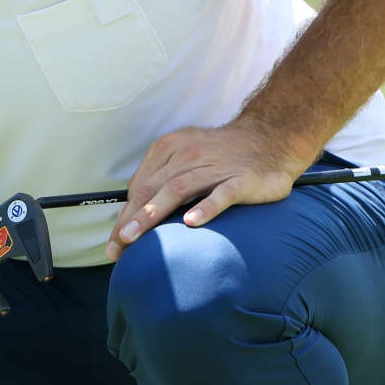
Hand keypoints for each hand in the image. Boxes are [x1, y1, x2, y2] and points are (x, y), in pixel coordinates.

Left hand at [104, 123, 303, 260]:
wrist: (270, 138)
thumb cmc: (222, 155)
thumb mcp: (186, 157)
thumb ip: (161, 179)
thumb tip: (132, 211)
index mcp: (170, 149)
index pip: (140, 185)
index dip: (124, 214)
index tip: (114, 242)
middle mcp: (188, 155)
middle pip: (152, 189)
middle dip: (131, 219)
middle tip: (118, 246)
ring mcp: (215, 167)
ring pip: (178, 190)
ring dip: (153, 214)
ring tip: (136, 237)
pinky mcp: (240, 179)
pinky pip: (220, 194)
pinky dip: (204, 208)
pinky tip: (190, 223)